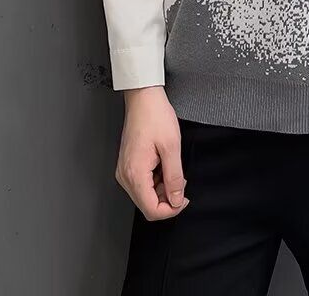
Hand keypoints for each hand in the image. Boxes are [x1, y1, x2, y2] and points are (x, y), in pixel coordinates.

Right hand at [115, 86, 189, 220]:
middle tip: (181, 182)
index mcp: (134, 173)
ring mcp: (125, 171)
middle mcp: (125, 176)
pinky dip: (156, 181)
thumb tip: (176, 199)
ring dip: (162, 189)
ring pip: (145, 195)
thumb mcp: (172, 147)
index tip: (184, 199)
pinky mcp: (128, 165)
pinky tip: (164, 166)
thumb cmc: (155, 116)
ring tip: (173, 169)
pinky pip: (142, 184)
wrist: (143, 99)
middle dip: (167, 199)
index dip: (171, 210)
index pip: (151, 210)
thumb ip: (174, 178)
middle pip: (147, 205)